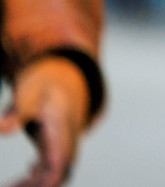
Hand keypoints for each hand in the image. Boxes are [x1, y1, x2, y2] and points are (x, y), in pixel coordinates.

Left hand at [0, 57, 89, 186]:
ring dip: (32, 185)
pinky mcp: (54, 149)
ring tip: (8, 186)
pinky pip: (48, 171)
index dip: (49, 179)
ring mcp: (62, 146)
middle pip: (58, 174)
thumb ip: (15, 112)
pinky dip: (34, 179)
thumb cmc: (43, 86)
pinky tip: (20, 178)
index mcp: (61, 129)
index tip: (31, 184)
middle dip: (36, 186)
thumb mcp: (29, 95)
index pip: (60, 161)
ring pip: (52, 176)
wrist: (62, 79)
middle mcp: (66, 141)